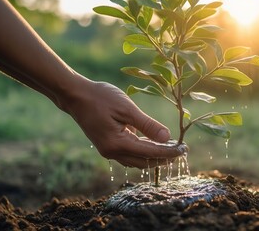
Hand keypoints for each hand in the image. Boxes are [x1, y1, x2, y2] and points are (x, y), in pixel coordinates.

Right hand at [60, 79, 185, 168]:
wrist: (75, 96)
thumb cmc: (100, 97)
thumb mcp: (127, 108)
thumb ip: (147, 125)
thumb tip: (167, 138)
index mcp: (117, 144)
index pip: (150, 152)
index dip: (169, 152)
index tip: (184, 149)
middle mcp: (112, 152)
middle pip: (144, 162)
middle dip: (163, 158)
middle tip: (181, 152)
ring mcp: (107, 151)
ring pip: (136, 161)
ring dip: (153, 157)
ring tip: (170, 150)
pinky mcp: (106, 146)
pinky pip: (128, 154)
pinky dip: (142, 152)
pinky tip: (152, 144)